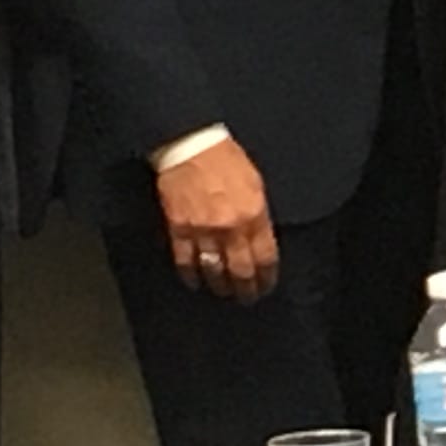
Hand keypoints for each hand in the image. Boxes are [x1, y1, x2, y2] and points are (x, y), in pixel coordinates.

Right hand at [156, 139, 279, 299]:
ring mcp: (203, 230)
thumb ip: (260, 215)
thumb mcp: (256, 185)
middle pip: (241, 270)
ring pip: (214, 270)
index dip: (267, 277)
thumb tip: (261, 240)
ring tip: (225, 293)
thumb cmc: (227, 160)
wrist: (191, 147)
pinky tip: (195, 282)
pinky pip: (185, 261)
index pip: (265, 257)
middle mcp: (230, 227)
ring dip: (221, 286)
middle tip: (247, 298)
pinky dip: (191, 275)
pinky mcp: (179, 229)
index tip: (266, 286)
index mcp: (254, 215)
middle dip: (246, 288)